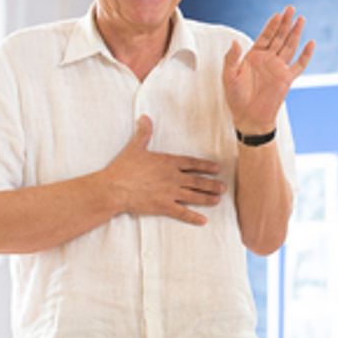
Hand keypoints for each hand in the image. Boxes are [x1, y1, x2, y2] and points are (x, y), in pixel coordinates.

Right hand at [103, 116, 224, 224]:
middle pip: (197, 180)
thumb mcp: (135, 147)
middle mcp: (173, 177)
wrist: (114, 188)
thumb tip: (145, 117)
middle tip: (224, 187)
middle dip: (212, 184)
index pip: (192, 163)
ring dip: (207, 198)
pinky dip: (193, 217)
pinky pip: (182, 213)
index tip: (217, 168)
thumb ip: (144, 133)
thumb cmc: (123, 168)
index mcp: (168, 162)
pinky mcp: (163, 206)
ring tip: (218, 200)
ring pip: (194, 196)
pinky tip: (203, 220)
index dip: (206, 166)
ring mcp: (170, 192)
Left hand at [223, 6, 314, 135]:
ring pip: (289, 46)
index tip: (277, 14)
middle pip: (279, 37)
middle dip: (285, 23)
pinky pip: (299, 65)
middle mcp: (268, 60)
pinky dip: (306, 55)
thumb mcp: (228, 76)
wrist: (248, 117)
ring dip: (295, 33)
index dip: (271, 25)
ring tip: (301, 19)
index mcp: (254, 56)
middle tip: (291, 8)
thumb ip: (232, 58)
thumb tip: (235, 42)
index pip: (265, 36)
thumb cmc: (236, 97)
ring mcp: (279, 68)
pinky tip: (311, 43)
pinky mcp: (287, 79)